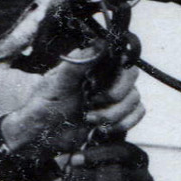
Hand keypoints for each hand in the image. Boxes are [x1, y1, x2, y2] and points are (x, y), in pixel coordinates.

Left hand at [0, 49, 142, 174]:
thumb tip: (99, 45)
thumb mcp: (56, 83)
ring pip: (134, 99)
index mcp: (91, 66)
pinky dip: (124, 123)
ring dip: (114, 114)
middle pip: (131, 78)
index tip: (96, 86)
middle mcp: (105, 78)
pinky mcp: (118, 114)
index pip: (119, 59)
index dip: (114, 73)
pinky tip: (103, 128)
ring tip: (90, 120)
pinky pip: (137, 114)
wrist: (43, 136)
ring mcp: (113, 97)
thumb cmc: (44, 106)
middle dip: (114, 96)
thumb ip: (77, 64)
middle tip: (91, 103)